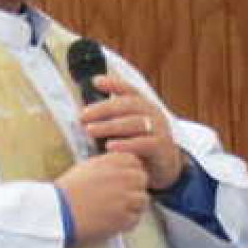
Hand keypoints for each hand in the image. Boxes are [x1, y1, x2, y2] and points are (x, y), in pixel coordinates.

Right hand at [55, 153, 149, 244]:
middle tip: (122, 197)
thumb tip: (121, 169)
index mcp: (112, 162)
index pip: (135, 161)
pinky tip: (112, 222)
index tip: (123, 180)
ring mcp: (125, 199)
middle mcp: (122, 178)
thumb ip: (106, 165)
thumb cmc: (66, 191)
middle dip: (135, 187)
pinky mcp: (123, 219)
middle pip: (143, 179)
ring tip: (117, 210)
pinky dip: (126, 222)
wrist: (56, 212)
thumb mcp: (85, 168)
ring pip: (143, 200)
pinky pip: (135, 219)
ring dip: (133, 206)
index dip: (131, 171)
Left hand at [80, 75, 184, 189]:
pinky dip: (126, 144)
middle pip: (128, 105)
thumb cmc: (140, 143)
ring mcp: (159, 128)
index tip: (95, 81)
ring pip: (134, 123)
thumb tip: (82, 114)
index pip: (129, 90)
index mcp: (144, 105)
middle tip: (82, 115)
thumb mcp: (128, 127)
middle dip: (103, 108)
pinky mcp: (161, 146)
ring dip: (110, 126)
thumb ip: (111, 118)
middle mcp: (153, 112)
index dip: (113, 84)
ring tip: (90, 130)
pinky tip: (109, 147)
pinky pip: (143, 143)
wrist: (165, 165)